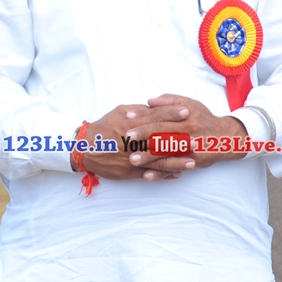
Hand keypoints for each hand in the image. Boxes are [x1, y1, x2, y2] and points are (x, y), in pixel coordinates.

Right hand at [77, 103, 191, 180]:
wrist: (85, 149)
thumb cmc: (103, 128)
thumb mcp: (119, 112)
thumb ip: (139, 110)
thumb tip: (156, 106)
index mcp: (130, 124)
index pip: (155, 117)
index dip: (172, 114)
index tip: (187, 111)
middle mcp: (132, 142)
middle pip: (159, 140)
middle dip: (179, 140)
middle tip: (197, 139)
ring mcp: (132, 159)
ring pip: (157, 161)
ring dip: (176, 162)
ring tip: (192, 161)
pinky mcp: (130, 172)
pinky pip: (150, 174)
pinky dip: (164, 175)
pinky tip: (178, 174)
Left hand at [123, 94, 247, 179]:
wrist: (227, 137)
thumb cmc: (204, 118)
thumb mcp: (190, 103)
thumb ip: (169, 101)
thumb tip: (149, 101)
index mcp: (184, 114)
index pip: (159, 115)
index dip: (142, 116)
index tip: (126, 117)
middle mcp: (187, 130)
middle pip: (161, 132)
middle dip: (142, 136)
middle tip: (125, 139)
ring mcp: (190, 147)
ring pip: (166, 152)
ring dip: (148, 157)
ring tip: (132, 159)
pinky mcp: (192, 161)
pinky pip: (173, 167)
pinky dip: (160, 173)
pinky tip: (147, 176)